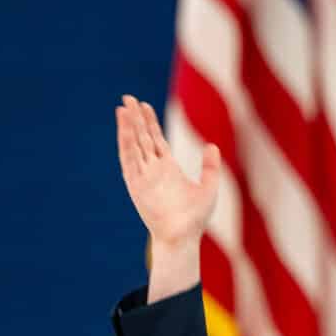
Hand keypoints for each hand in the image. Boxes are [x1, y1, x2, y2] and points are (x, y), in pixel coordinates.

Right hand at [115, 94, 221, 251]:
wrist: (182, 237)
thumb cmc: (195, 218)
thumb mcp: (209, 188)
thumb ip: (210, 167)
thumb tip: (212, 145)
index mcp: (168, 168)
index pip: (155, 139)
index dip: (149, 122)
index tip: (143, 105)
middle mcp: (153, 169)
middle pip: (142, 137)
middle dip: (135, 118)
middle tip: (128, 98)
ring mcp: (143, 176)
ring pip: (134, 145)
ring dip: (128, 126)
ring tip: (123, 107)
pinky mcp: (136, 185)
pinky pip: (129, 160)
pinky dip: (126, 143)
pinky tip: (123, 128)